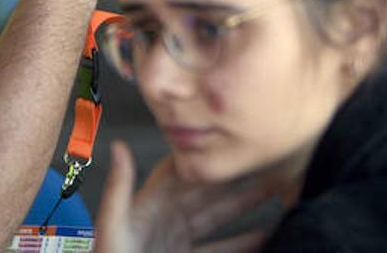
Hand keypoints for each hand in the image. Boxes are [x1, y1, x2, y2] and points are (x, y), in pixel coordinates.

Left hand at [95, 142, 272, 252]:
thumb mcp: (112, 226)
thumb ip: (119, 189)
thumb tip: (119, 146)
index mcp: (150, 205)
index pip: (183, 173)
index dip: (208, 157)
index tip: (234, 144)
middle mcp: (167, 221)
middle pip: (208, 195)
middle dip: (236, 181)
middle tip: (266, 168)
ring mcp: (178, 243)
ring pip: (218, 222)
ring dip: (244, 210)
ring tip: (273, 197)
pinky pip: (218, 251)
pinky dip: (241, 244)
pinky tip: (262, 238)